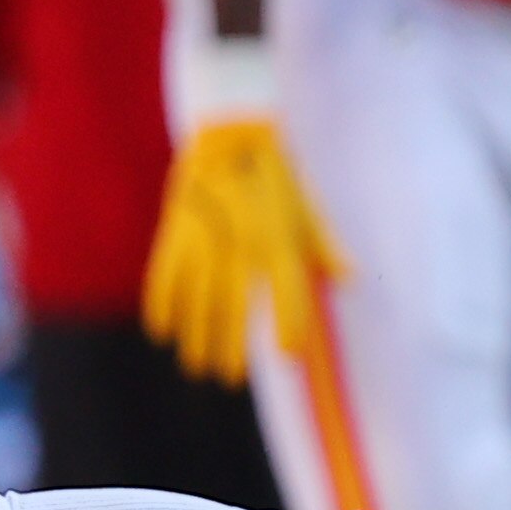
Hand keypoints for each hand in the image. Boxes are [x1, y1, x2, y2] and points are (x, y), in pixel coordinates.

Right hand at [143, 114, 343, 385]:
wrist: (231, 131)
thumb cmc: (277, 174)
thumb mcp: (307, 207)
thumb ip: (324, 246)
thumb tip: (349, 280)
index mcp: (279, 240)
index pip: (289, 295)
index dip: (291, 326)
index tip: (290, 355)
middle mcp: (242, 246)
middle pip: (236, 308)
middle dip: (232, 347)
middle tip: (228, 378)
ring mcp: (206, 239)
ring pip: (198, 299)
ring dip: (196, 336)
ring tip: (196, 366)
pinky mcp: (177, 229)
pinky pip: (165, 274)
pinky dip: (162, 303)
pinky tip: (162, 331)